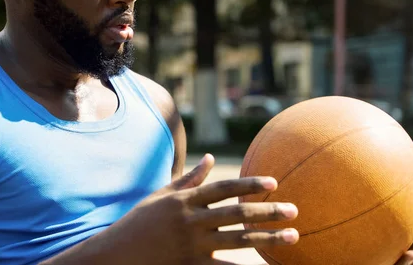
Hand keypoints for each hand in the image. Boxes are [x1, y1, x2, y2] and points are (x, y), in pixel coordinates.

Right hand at [105, 154, 298, 264]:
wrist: (119, 253)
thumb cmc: (141, 221)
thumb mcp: (162, 196)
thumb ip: (190, 179)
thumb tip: (212, 158)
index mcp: (185, 200)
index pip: (223, 189)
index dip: (249, 185)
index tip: (273, 183)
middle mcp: (191, 220)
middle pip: (236, 214)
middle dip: (267, 212)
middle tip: (293, 210)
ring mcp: (192, 245)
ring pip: (237, 241)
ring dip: (267, 238)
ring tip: (292, 236)